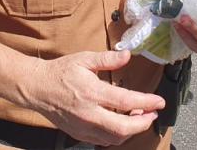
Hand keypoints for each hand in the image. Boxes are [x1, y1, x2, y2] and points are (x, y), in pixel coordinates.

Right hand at [21, 50, 165, 146]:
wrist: (37, 88)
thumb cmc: (60, 72)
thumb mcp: (84, 59)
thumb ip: (107, 59)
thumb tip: (127, 55)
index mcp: (92, 92)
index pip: (126, 102)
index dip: (147, 103)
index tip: (159, 102)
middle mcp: (88, 113)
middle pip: (123, 128)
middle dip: (143, 123)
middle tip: (152, 113)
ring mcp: (83, 127)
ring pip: (114, 138)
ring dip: (131, 130)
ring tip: (137, 116)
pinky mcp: (79, 134)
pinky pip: (103, 141)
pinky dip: (117, 135)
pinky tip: (121, 123)